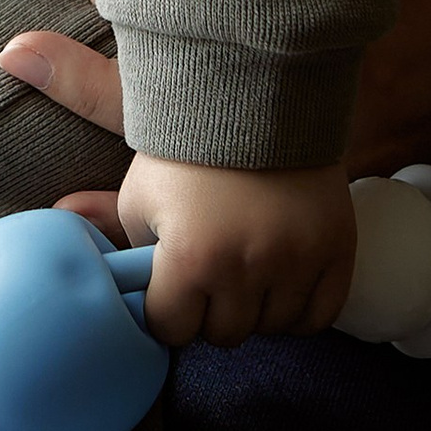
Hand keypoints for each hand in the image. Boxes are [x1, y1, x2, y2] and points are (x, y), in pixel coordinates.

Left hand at [112, 152, 357, 348]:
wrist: (255, 96)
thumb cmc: (187, 150)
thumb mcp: (139, 194)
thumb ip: (118, 240)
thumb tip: (95, 254)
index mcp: (191, 257)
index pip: (171, 328)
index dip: (167, 308)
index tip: (171, 286)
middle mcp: (246, 268)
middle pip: (223, 334)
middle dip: (210, 309)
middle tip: (210, 274)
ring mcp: (296, 262)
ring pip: (271, 328)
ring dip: (255, 308)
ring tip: (246, 269)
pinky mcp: (336, 251)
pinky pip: (319, 316)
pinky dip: (299, 309)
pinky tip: (282, 282)